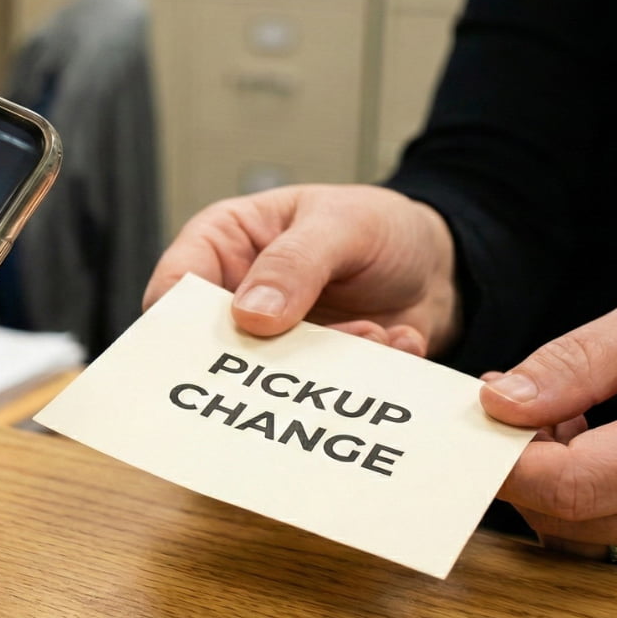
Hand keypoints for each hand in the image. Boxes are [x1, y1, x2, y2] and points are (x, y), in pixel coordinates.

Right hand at [145, 185, 459, 355]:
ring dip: (322, 367)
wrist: (441, 265)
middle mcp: (238, 298)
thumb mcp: (342, 224)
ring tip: (371, 332)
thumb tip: (248, 315)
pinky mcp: (312, 374)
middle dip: (257, 360)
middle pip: (212, 346)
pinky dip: (360, 377)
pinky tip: (395, 340)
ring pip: (268, 378)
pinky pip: (319, 394)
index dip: (177, 323)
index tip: (207, 349)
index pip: (175, 286)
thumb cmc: (379, 225)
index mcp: (223, 244)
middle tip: (295, 365)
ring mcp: (274, 342)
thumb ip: (295, 261)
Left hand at [482, 293, 616, 587]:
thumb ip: (574, 362)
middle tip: (522, 410)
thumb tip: (496, 403)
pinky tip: (599, 464)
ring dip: (551, 493)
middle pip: (566, 520)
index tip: (479, 422)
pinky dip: (584, 516)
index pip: (572, 484)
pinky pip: (611, 558)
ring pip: (580, 545)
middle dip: (522, 469)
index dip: (506, 461)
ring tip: (571, 428)